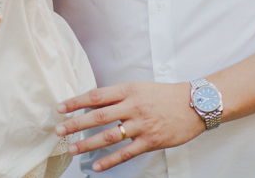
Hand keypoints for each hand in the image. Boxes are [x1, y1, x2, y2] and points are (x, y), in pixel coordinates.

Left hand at [55, 81, 203, 171]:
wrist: (195, 104)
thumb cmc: (164, 95)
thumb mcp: (139, 87)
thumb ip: (118, 96)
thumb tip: (94, 104)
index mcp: (128, 90)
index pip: (96, 96)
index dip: (76, 102)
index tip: (60, 108)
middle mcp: (133, 107)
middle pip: (98, 116)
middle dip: (76, 124)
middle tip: (59, 130)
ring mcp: (142, 125)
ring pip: (109, 136)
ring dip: (88, 144)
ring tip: (73, 149)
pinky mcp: (151, 141)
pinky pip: (126, 153)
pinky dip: (110, 160)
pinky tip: (98, 166)